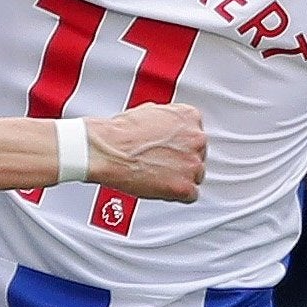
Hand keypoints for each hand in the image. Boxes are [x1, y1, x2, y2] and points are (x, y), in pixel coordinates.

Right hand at [86, 102, 206, 201]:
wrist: (108, 150)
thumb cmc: (121, 133)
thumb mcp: (149, 111)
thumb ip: (168, 121)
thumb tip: (167, 128)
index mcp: (189, 117)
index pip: (196, 134)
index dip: (180, 144)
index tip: (170, 149)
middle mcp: (196, 138)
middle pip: (198, 155)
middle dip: (181, 161)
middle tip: (162, 163)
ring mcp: (192, 163)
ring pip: (196, 175)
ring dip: (180, 177)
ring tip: (159, 175)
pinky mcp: (185, 186)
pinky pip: (191, 195)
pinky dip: (176, 194)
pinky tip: (161, 187)